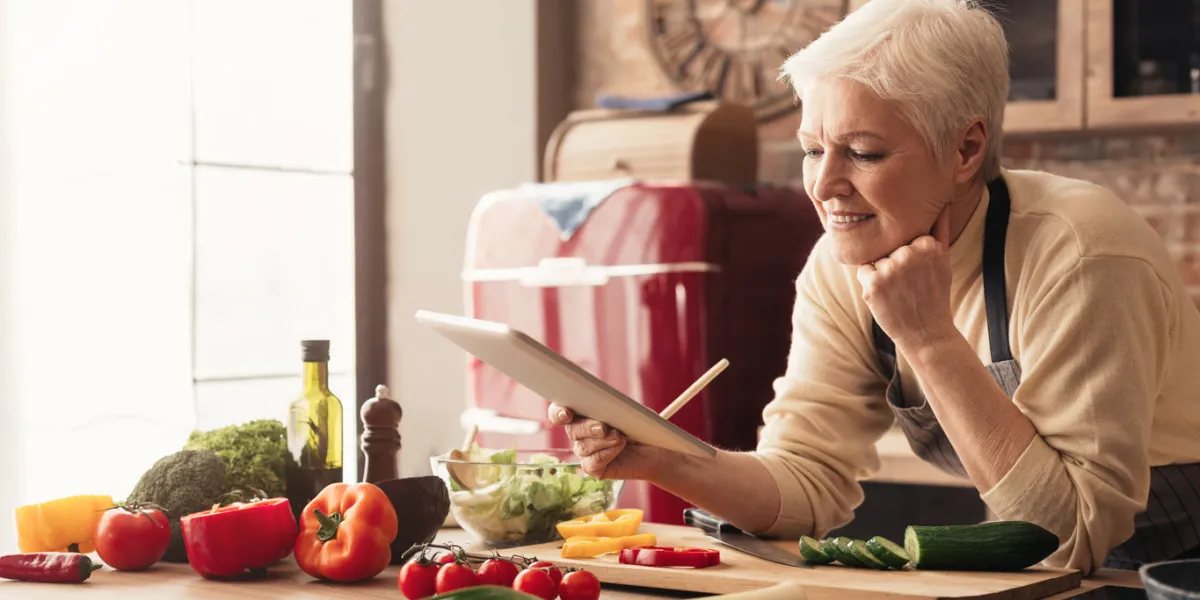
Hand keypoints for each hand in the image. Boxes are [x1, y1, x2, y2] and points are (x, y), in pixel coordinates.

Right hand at [547, 403, 667, 481]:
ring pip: (583, 447)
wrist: (655, 447)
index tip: (566, 413)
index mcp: (582, 413)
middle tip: (603, 427)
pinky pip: (592, 462)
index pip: (558, 412)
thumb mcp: (627, 410)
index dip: (557, 413)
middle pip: (572, 430)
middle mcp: (579, 433)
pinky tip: (620, 447)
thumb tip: (600, 409)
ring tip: (620, 436)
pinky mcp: (594, 468)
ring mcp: (585, 452)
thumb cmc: (639, 423)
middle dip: (587, 427)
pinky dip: (607, 453)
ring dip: (603, 440)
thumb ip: (611, 407)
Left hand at [857, 205, 957, 350]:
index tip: (921, 274)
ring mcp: (890, 268)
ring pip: (876, 258)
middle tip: (910, 285)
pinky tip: (887, 297)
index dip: (907, 254)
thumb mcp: (943, 259)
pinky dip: (870, 283)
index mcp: (928, 244)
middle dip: (894, 263)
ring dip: (882, 273)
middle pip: (888, 246)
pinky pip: (863, 270)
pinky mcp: (873, 284)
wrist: (927, 332)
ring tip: (900, 292)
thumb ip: (939, 229)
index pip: (903, 236)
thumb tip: (942, 201)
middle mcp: (909, 253)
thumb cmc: (934, 294)